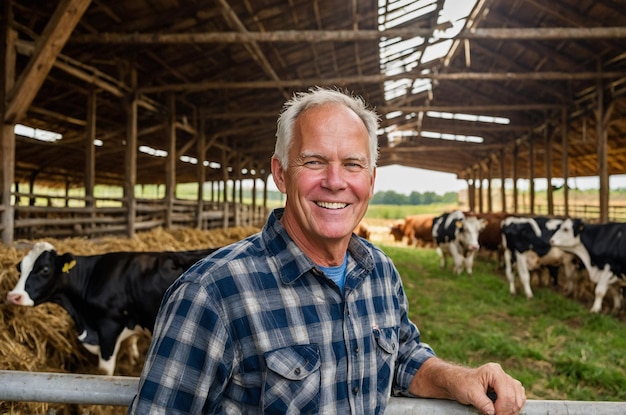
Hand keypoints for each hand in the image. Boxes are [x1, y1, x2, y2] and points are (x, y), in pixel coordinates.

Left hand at [410, 358, 525, 414]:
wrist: (458, 382)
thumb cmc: (462, 384)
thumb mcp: (470, 394)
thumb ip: (482, 403)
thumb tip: (493, 413)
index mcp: (493, 372)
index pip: (506, 393)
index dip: (502, 408)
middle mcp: (502, 374)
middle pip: (514, 396)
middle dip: (508, 410)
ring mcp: (506, 379)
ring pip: (519, 396)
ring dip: (513, 408)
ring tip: (500, 414)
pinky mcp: (508, 386)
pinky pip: (519, 397)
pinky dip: (514, 405)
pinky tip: (506, 410)